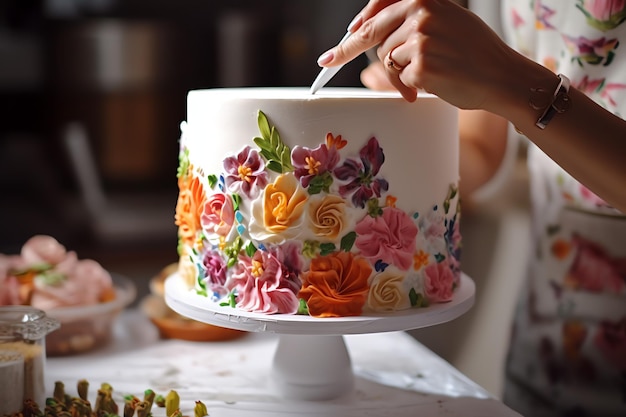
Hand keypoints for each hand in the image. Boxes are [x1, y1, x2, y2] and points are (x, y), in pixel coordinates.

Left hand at [318, 0, 521, 111]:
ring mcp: (419, 39)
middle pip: (372, 34)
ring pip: (387, 60)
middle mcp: (420, 13)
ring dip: (398, 74)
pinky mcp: (419, 65)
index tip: (342, 38)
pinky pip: (399, 79)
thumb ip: (415, 17)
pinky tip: (433, 84)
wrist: (501, 75)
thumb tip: (373, 26)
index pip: (380, 8)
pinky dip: (409, 86)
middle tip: (325, 62)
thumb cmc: (475, 52)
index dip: (358, 24)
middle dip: (345, 50)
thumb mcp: (448, 19)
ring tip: (427, 76)